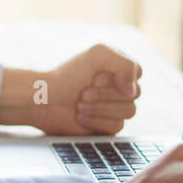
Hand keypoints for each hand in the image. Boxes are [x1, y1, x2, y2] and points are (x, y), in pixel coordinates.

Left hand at [0, 44, 142, 134]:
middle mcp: (120, 88)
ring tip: (80, 104)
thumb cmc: (68, 76)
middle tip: (83, 92)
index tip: (94, 77)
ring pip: (128, 111)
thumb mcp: (98, 55)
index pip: (137, 73)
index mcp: (118, 69)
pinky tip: (80, 117)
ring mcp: (115, 108)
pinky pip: (117, 127)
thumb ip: (125, 64)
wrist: (45, 100)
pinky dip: (96, 121)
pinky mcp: (108, 126)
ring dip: (99, 108)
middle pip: (133, 95)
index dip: (116, 78)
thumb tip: (133, 91)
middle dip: (104, 94)